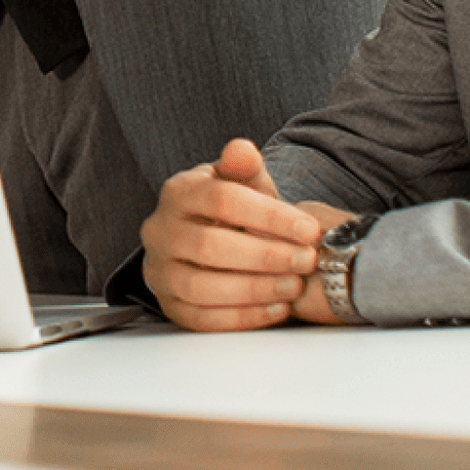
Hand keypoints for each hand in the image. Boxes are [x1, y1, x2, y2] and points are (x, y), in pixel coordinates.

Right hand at [141, 139, 349, 330]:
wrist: (207, 241)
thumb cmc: (229, 211)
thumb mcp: (240, 183)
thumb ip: (244, 168)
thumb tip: (242, 149)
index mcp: (178, 193)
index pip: (222, 200)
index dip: (270, 216)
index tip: (309, 230)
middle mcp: (160, 231)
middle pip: (210, 246)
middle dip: (266, 256)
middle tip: (306, 260)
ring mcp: (160, 272)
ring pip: (201, 287)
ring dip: (256, 290)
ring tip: (294, 285)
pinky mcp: (170, 306)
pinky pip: (202, 320)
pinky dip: (243, 317)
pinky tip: (276, 308)